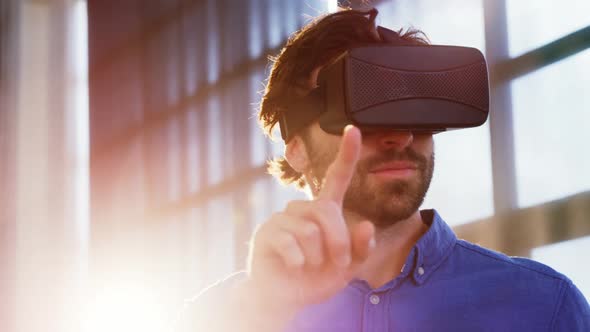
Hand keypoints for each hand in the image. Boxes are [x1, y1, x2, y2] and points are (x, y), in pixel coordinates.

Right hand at [239, 125, 374, 327]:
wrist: (287, 299)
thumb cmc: (316, 278)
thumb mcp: (347, 268)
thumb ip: (360, 249)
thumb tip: (366, 225)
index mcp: (324, 211)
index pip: (336, 178)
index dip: (347, 154)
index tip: (354, 129)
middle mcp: (302, 209)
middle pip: (326, 212)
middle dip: (338, 243)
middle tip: (336, 264)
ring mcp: (282, 219)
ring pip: (310, 231)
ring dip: (316, 257)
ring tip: (308, 265)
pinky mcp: (266, 233)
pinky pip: (290, 243)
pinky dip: (298, 261)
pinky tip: (293, 266)